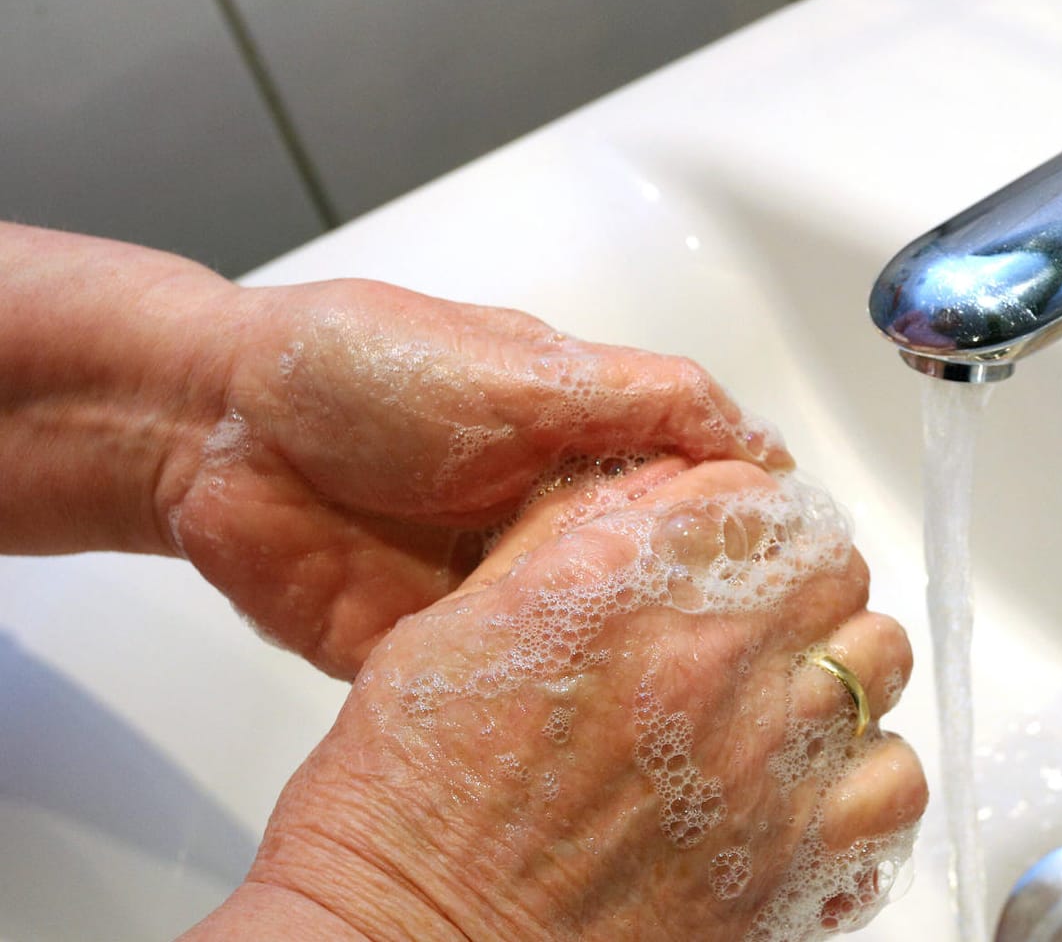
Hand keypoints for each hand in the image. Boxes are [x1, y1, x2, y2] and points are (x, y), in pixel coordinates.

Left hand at [163, 279, 789, 678]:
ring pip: (595, 650)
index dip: (758, 543)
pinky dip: (544, 714)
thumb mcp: (523, 367)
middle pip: (661, 587)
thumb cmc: (362, 366)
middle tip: (765, 660)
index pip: (704, 505)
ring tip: (695, 701)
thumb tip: (765, 444)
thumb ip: (645, 398)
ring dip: (633, 672)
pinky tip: (590, 730)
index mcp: (591, 451)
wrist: (211, 429)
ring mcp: (502, 596)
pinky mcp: (441, 654)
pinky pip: (510, 696)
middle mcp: (558, 529)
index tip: (814, 582)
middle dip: (705, 621)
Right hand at [193, 460, 926, 939]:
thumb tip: (649, 487)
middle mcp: (706, 661)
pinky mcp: (792, 859)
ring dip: (843, 663)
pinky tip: (820, 778)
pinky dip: (871, 771)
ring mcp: (762, 761)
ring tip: (794, 691)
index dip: (751, 511)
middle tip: (764, 616)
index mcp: (620, 587)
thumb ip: (562, 536)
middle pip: (834, 566)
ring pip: (878, 658)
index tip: (740, 538)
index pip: (757, 493)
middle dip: (803, 579)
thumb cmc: (407, 807)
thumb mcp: (454, 624)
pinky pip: (896, 782)